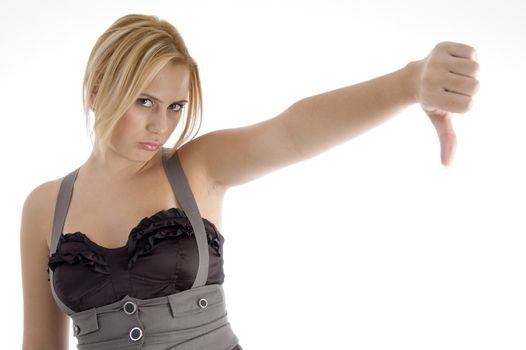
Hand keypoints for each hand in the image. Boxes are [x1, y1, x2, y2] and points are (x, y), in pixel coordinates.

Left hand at [413, 42, 479, 165]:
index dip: (464, 104)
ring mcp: (436, 61)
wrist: (413, 78)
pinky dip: (469, 57)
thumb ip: (446, 140)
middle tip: (453, 87)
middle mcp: (433, 79)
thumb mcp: (438, 119)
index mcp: (432, 98)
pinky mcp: (442, 47)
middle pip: (474, 86)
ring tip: (454, 75)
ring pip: (475, 69)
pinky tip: (454, 63)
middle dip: (469, 88)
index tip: (450, 100)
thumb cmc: (431, 101)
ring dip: (470, 73)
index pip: (467, 105)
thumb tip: (446, 165)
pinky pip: (472, 52)